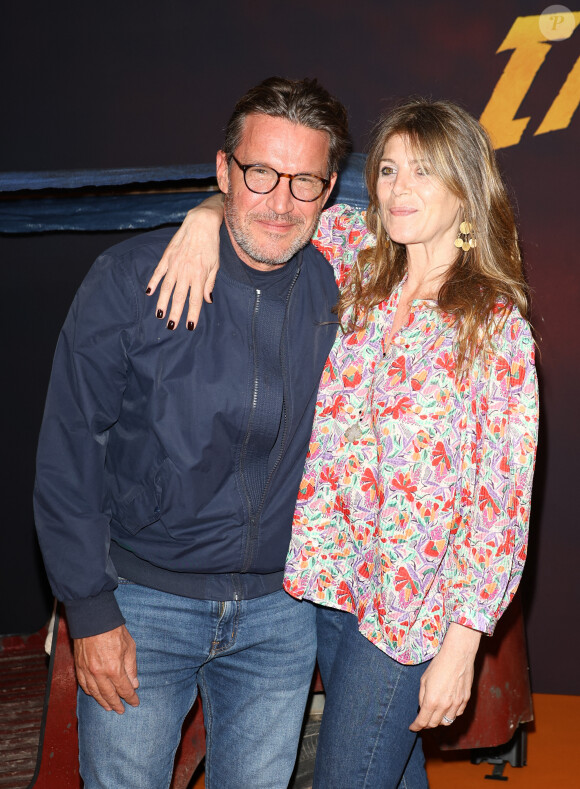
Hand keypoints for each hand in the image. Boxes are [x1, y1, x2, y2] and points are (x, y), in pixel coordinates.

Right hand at [74, 625, 139, 713]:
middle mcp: (99, 674)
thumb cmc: (114, 631)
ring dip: (102, 702)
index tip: (135, 702)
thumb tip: (134, 684)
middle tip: (121, 711)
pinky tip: (95, 695)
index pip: (124, 689)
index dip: (130, 697)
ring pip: (95, 693)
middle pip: (109, 695)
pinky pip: (84, 685)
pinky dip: (90, 692)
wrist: (94, 619)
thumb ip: (131, 667)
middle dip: (117, 704)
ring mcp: (87, 671)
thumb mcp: (129, 647)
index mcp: (114, 669)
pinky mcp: (79, 667)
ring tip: (109, 707)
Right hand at [146, 194, 223, 329]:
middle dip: (175, 313)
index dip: (192, 314)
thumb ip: (209, 284)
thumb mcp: (215, 265)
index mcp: (199, 275)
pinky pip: (158, 272)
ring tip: (160, 315)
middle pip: (179, 297)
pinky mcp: (167, 257)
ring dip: (162, 302)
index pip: (195, 300)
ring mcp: (174, 264)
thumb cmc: (211, 245)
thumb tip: (207, 301)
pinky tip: (149, 292)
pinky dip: (153, 283)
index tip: (189, 327)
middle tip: (171, 326)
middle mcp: (186, 271)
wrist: (200, 223)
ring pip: (167, 288)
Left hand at [409, 623, 480, 730]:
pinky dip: (450, 714)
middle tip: (422, 719)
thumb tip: (422, 708)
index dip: (416, 726)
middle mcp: (445, 705)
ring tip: (434, 714)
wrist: (457, 656)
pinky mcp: (465, 700)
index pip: (423, 721)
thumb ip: (422, 697)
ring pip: (447, 722)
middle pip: (434, 724)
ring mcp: (457, 704)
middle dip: (426, 724)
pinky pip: (457, 714)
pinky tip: (446, 707)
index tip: (412, 727)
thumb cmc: (438, 665)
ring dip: (439, 720)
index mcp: (432, 700)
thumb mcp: (424, 679)